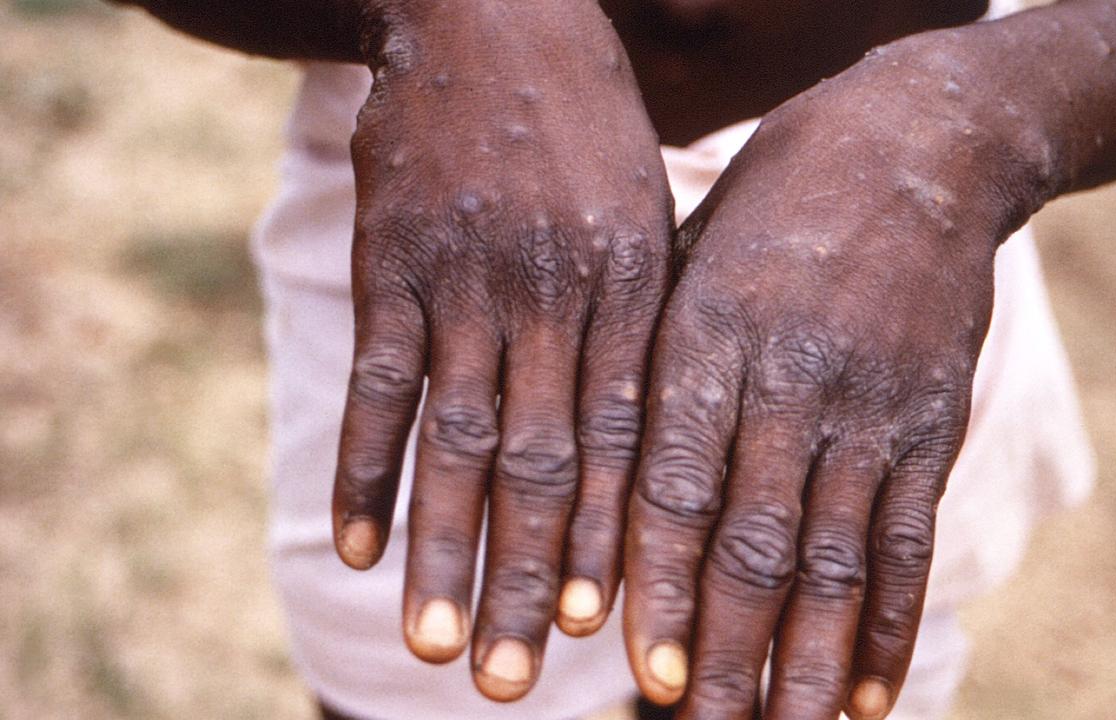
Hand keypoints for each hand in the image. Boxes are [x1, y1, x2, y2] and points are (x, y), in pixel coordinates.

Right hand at [331, 0, 671, 700]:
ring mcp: (466, 279)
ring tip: (437, 647)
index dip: (615, 542)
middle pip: (544, 463)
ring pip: (455, 440)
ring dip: (444, 551)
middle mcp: (553, 294)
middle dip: (532, 578)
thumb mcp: (646, 215)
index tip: (608, 633)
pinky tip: (353, 547)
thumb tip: (650, 448)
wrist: (494, 16)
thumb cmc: (587, 130)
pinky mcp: (392, 262)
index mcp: (632, 288)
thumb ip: (644, 325)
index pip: (627, 440)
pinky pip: (376, 383)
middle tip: (519, 683)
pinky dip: (362, 469)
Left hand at [622, 37, 1045, 719]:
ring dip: (805, 665)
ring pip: (835, 561)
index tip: (638, 676)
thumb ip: (648, 368)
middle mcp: (790, 379)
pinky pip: (910, 541)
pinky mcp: (931, 421)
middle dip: (724, 654)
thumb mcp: (685, 258)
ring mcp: (870, 405)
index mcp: (707, 336)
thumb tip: (594, 497)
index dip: (657, 587)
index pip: (673, 486)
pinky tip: (869, 698)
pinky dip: (892, 627)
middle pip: (754, 544)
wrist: (916, 147)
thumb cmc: (769, 209)